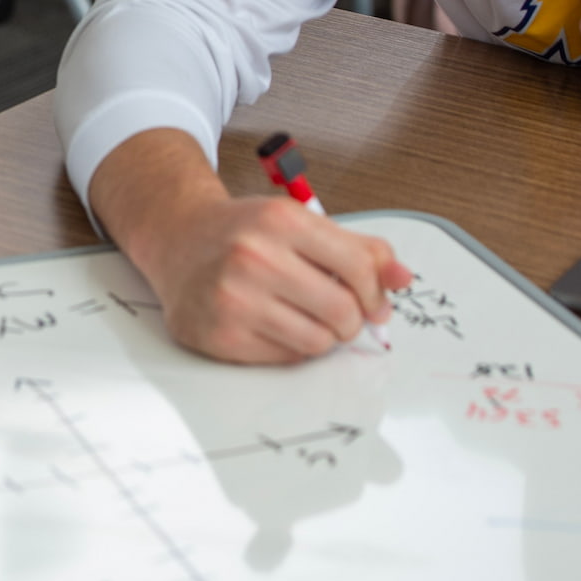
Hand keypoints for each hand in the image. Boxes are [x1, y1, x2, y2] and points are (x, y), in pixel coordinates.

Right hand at [91, 130, 409, 363]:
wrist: (177, 240)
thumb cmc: (242, 232)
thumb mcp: (298, 223)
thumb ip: (356, 248)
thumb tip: (402, 278)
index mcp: (279, 220)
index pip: (359, 266)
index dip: (375, 290)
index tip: (372, 299)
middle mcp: (253, 256)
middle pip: (343, 311)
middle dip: (351, 319)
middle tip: (338, 313)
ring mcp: (233, 298)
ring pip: (318, 342)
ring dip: (320, 336)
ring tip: (301, 316)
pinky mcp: (220, 335)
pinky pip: (285, 359)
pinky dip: (288, 347)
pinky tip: (270, 323)